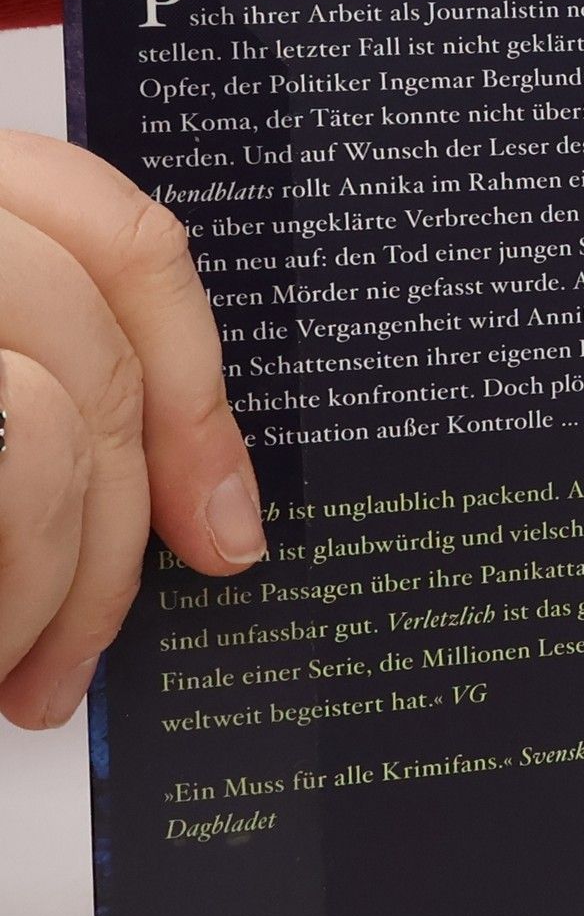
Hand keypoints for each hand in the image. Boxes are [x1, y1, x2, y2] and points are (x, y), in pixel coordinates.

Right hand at [0, 131, 263, 729]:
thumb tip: (202, 514)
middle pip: (101, 352)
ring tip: (19, 678)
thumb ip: (46, 378)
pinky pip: (5, 456)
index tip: (229, 536)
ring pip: (52, 419)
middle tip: (90, 663)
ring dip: (60, 582)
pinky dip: (7, 585)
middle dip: (123, 536)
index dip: (200, 393)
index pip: (127, 237)